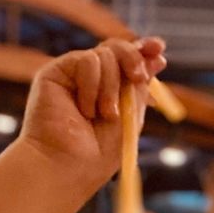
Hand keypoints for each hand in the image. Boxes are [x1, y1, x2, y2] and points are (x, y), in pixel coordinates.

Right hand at [18, 37, 167, 187]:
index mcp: (109, 91)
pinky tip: (84, 109)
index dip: (143, 50)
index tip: (159, 48)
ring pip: (104, 54)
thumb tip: (157, 58)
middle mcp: (90, 80)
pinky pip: (87, 61)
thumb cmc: (98, 153)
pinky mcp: (54, 73)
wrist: (68, 165)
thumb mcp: (131, 117)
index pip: (127, 60)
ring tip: (104, 114)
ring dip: (111, 87)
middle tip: (138, 77)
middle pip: (116, 47)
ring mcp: (72, 76)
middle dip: (133, 58)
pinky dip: (92, 85)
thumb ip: (140, 87)